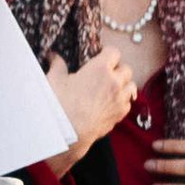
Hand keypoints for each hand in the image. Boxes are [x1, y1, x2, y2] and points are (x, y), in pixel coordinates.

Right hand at [45, 44, 137, 165]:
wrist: (68, 132)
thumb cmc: (60, 105)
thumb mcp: (55, 80)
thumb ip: (57, 65)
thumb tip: (53, 55)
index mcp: (100, 69)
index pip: (114, 52)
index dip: (108, 53)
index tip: (102, 56)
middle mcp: (115, 82)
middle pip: (126, 69)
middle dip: (118, 69)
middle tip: (106, 73)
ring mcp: (120, 99)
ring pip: (131, 86)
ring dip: (124, 85)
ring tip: (112, 88)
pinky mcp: (121, 114)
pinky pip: (128, 103)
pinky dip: (122, 101)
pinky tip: (111, 103)